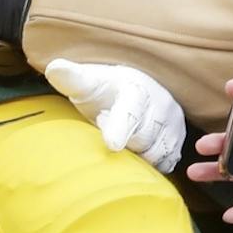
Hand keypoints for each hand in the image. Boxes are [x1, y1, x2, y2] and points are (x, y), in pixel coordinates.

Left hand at [45, 59, 184, 172]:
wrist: (135, 90)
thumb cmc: (106, 90)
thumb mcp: (88, 82)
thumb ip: (72, 78)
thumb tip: (55, 68)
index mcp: (136, 89)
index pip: (129, 111)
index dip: (119, 128)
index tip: (111, 144)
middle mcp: (161, 104)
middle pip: (141, 140)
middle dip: (123, 141)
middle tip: (104, 125)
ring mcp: (173, 124)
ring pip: (156, 154)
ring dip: (137, 154)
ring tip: (122, 137)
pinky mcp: (178, 142)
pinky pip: (166, 163)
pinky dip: (151, 163)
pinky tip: (137, 152)